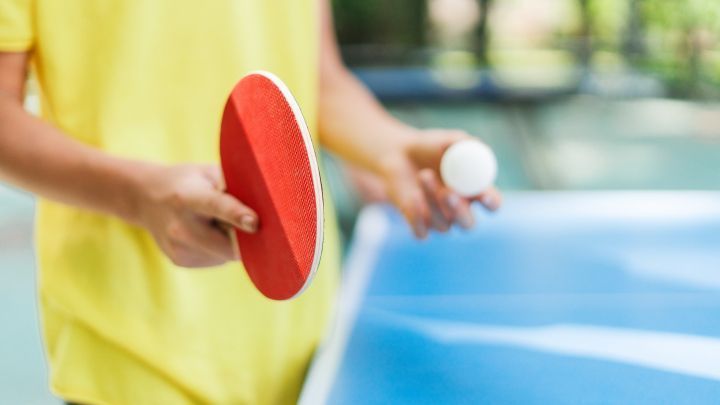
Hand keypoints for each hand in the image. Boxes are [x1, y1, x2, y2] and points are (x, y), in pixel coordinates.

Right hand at [132, 164, 257, 267]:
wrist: (145, 197)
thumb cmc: (189, 181)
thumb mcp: (208, 172)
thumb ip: (234, 186)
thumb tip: (267, 203)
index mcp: (188, 197)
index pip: (217, 206)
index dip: (238, 215)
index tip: (255, 222)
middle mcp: (180, 226)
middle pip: (228, 244)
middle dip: (246, 237)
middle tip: (247, 221)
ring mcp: (178, 248)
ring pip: (226, 255)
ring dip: (233, 242)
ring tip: (215, 222)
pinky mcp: (180, 261)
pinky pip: (218, 260)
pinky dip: (221, 248)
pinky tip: (207, 232)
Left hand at [379, 129, 501, 238]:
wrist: (398, 153)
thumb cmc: (430, 147)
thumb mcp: (447, 141)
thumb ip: (464, 144)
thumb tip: (477, 149)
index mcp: (475, 191)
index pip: (492, 204)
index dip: (491, 203)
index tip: (483, 195)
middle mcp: (460, 211)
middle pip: (468, 223)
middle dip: (459, 211)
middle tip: (448, 193)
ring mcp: (440, 220)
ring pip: (443, 224)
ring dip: (432, 199)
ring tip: (424, 174)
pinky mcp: (419, 225)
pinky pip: (421, 233)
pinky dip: (417, 216)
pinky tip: (414, 196)